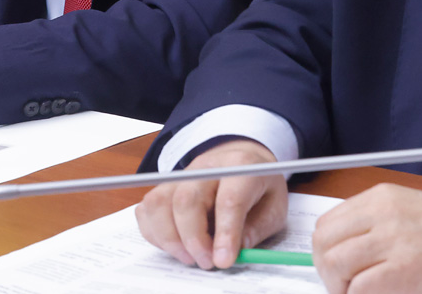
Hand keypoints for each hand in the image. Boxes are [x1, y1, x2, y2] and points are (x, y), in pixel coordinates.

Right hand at [136, 139, 288, 269]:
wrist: (240, 158)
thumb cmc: (257, 185)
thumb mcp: (275, 206)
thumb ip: (258, 228)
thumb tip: (237, 251)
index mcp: (241, 167)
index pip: (229, 200)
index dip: (226, 233)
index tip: (224, 261)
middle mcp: (205, 166)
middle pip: (186, 200)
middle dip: (193, 239)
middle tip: (207, 262)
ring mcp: (180, 174)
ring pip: (159, 204)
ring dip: (170, 239)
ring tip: (191, 257)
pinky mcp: (164, 185)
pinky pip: (147, 210)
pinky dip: (155, 234)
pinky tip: (175, 245)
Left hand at [311, 183, 421, 293]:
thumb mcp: (408, 209)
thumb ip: (374, 223)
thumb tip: (343, 249)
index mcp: (381, 198)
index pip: (327, 224)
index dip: (325, 251)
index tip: (334, 267)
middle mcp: (382, 214)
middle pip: (324, 243)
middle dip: (326, 271)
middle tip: (342, 286)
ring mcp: (392, 241)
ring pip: (335, 265)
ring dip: (339, 287)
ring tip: (356, 293)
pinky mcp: (403, 270)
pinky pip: (359, 288)